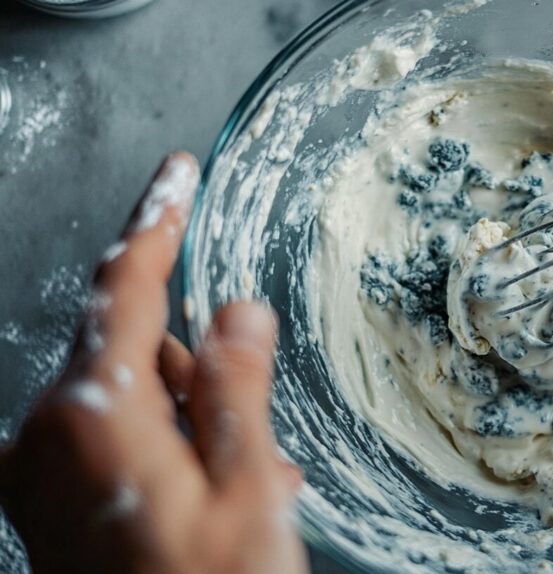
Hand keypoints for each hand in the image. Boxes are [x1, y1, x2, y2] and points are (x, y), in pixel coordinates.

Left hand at [0, 153, 308, 573]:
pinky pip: (111, 435)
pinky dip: (164, 443)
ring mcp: (39, 466)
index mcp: (94, 415)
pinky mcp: (46, 495)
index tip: (177, 172)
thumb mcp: (245, 489)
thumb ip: (235, 386)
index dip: (157, 222)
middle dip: (202, 373)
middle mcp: (48, 431)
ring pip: (130, 394)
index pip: (125, 288)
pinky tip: (209, 490)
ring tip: (247, 484)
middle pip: (136, 347)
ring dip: (193, 418)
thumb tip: (236, 308)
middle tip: (255, 439)